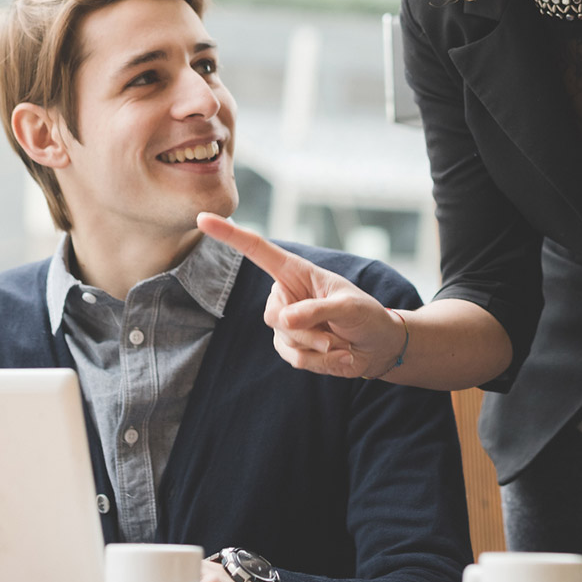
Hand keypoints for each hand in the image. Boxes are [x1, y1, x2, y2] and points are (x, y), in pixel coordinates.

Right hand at [196, 213, 405, 378]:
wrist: (378, 346)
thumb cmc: (367, 315)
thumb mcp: (349, 306)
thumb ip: (317, 310)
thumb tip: (285, 319)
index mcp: (297, 271)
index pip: (257, 250)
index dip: (229, 234)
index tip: (203, 219)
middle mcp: (286, 294)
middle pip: (273, 315)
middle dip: (305, 330)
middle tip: (334, 334)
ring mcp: (287, 322)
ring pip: (284, 340)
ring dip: (317, 348)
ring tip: (341, 343)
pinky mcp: (291, 347)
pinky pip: (294, 359)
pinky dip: (320, 362)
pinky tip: (341, 356)